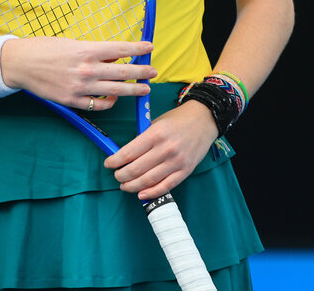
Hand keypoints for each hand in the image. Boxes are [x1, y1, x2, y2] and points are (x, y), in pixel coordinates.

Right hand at [0, 37, 155, 110]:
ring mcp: (81, 87)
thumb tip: (114, 56)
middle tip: (153, 72)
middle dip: (142, 72)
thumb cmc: (43, 48)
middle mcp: (87, 69)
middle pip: (123, 71)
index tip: (149, 47)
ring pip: (116, 90)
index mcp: (86, 50)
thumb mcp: (70, 43)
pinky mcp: (72, 100)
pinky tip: (114, 98)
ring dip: (133, 90)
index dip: (137, 48)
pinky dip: (109, 102)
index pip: (120, 48)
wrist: (19, 63)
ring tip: (144, 89)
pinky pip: (99, 104)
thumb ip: (93, 51)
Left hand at [103, 100, 218, 199]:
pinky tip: (141, 194)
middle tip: (116, 176)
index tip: (108, 164)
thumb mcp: (156, 123)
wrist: (204, 120)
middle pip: (137, 169)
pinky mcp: (186, 170)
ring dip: (133, 186)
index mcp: (155, 134)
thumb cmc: (177, 120)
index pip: (129, 152)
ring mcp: (177, 162)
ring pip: (149, 180)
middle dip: (122, 176)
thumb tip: (126, 155)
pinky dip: (152, 192)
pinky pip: (167, 186)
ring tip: (124, 186)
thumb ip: (143, 139)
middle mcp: (166, 149)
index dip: (115, 161)